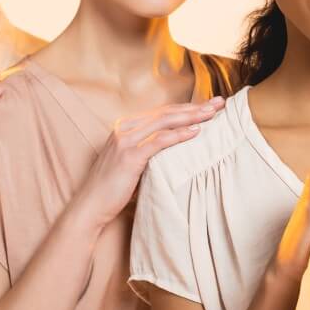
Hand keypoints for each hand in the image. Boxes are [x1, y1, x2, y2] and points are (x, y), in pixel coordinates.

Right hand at [72, 96, 225, 228]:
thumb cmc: (113, 187)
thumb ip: (149, 149)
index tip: (209, 105)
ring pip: (164, 122)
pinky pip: (159, 141)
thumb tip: (177, 146)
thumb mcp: (132, 161)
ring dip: (191, 116)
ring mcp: (125, 140)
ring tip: (212, 113)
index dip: (187, 107)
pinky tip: (195, 132)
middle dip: (195, 107)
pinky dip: (179, 135)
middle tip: (219, 103)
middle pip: (167, 112)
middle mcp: (125, 128)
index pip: (163, 112)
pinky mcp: (129, 156)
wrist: (90, 206)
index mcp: (126, 126)